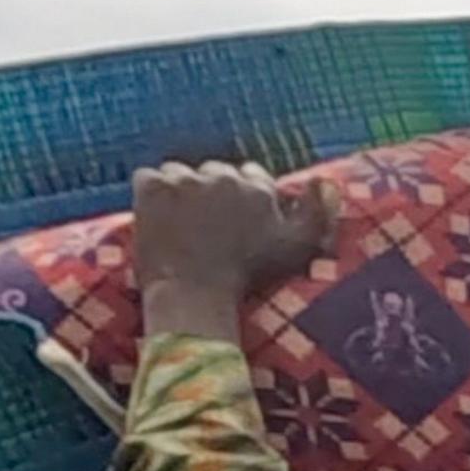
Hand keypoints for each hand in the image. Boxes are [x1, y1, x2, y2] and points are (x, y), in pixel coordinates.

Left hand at [129, 162, 340, 334]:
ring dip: (179, 191)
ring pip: (180, 173)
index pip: (251, 177)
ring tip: (179, 223)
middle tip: (203, 225)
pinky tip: (157, 219)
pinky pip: (149, 177)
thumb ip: (317, 213)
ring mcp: (185, 178)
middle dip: (210, 192)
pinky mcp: (152, 186)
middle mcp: (224, 176)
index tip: (233, 221)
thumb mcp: (298, 250)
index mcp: (258, 188)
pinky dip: (150, 194)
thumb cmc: (248, 279)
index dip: (241, 199)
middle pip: (215, 172)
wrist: (196, 297)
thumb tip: (321, 180)